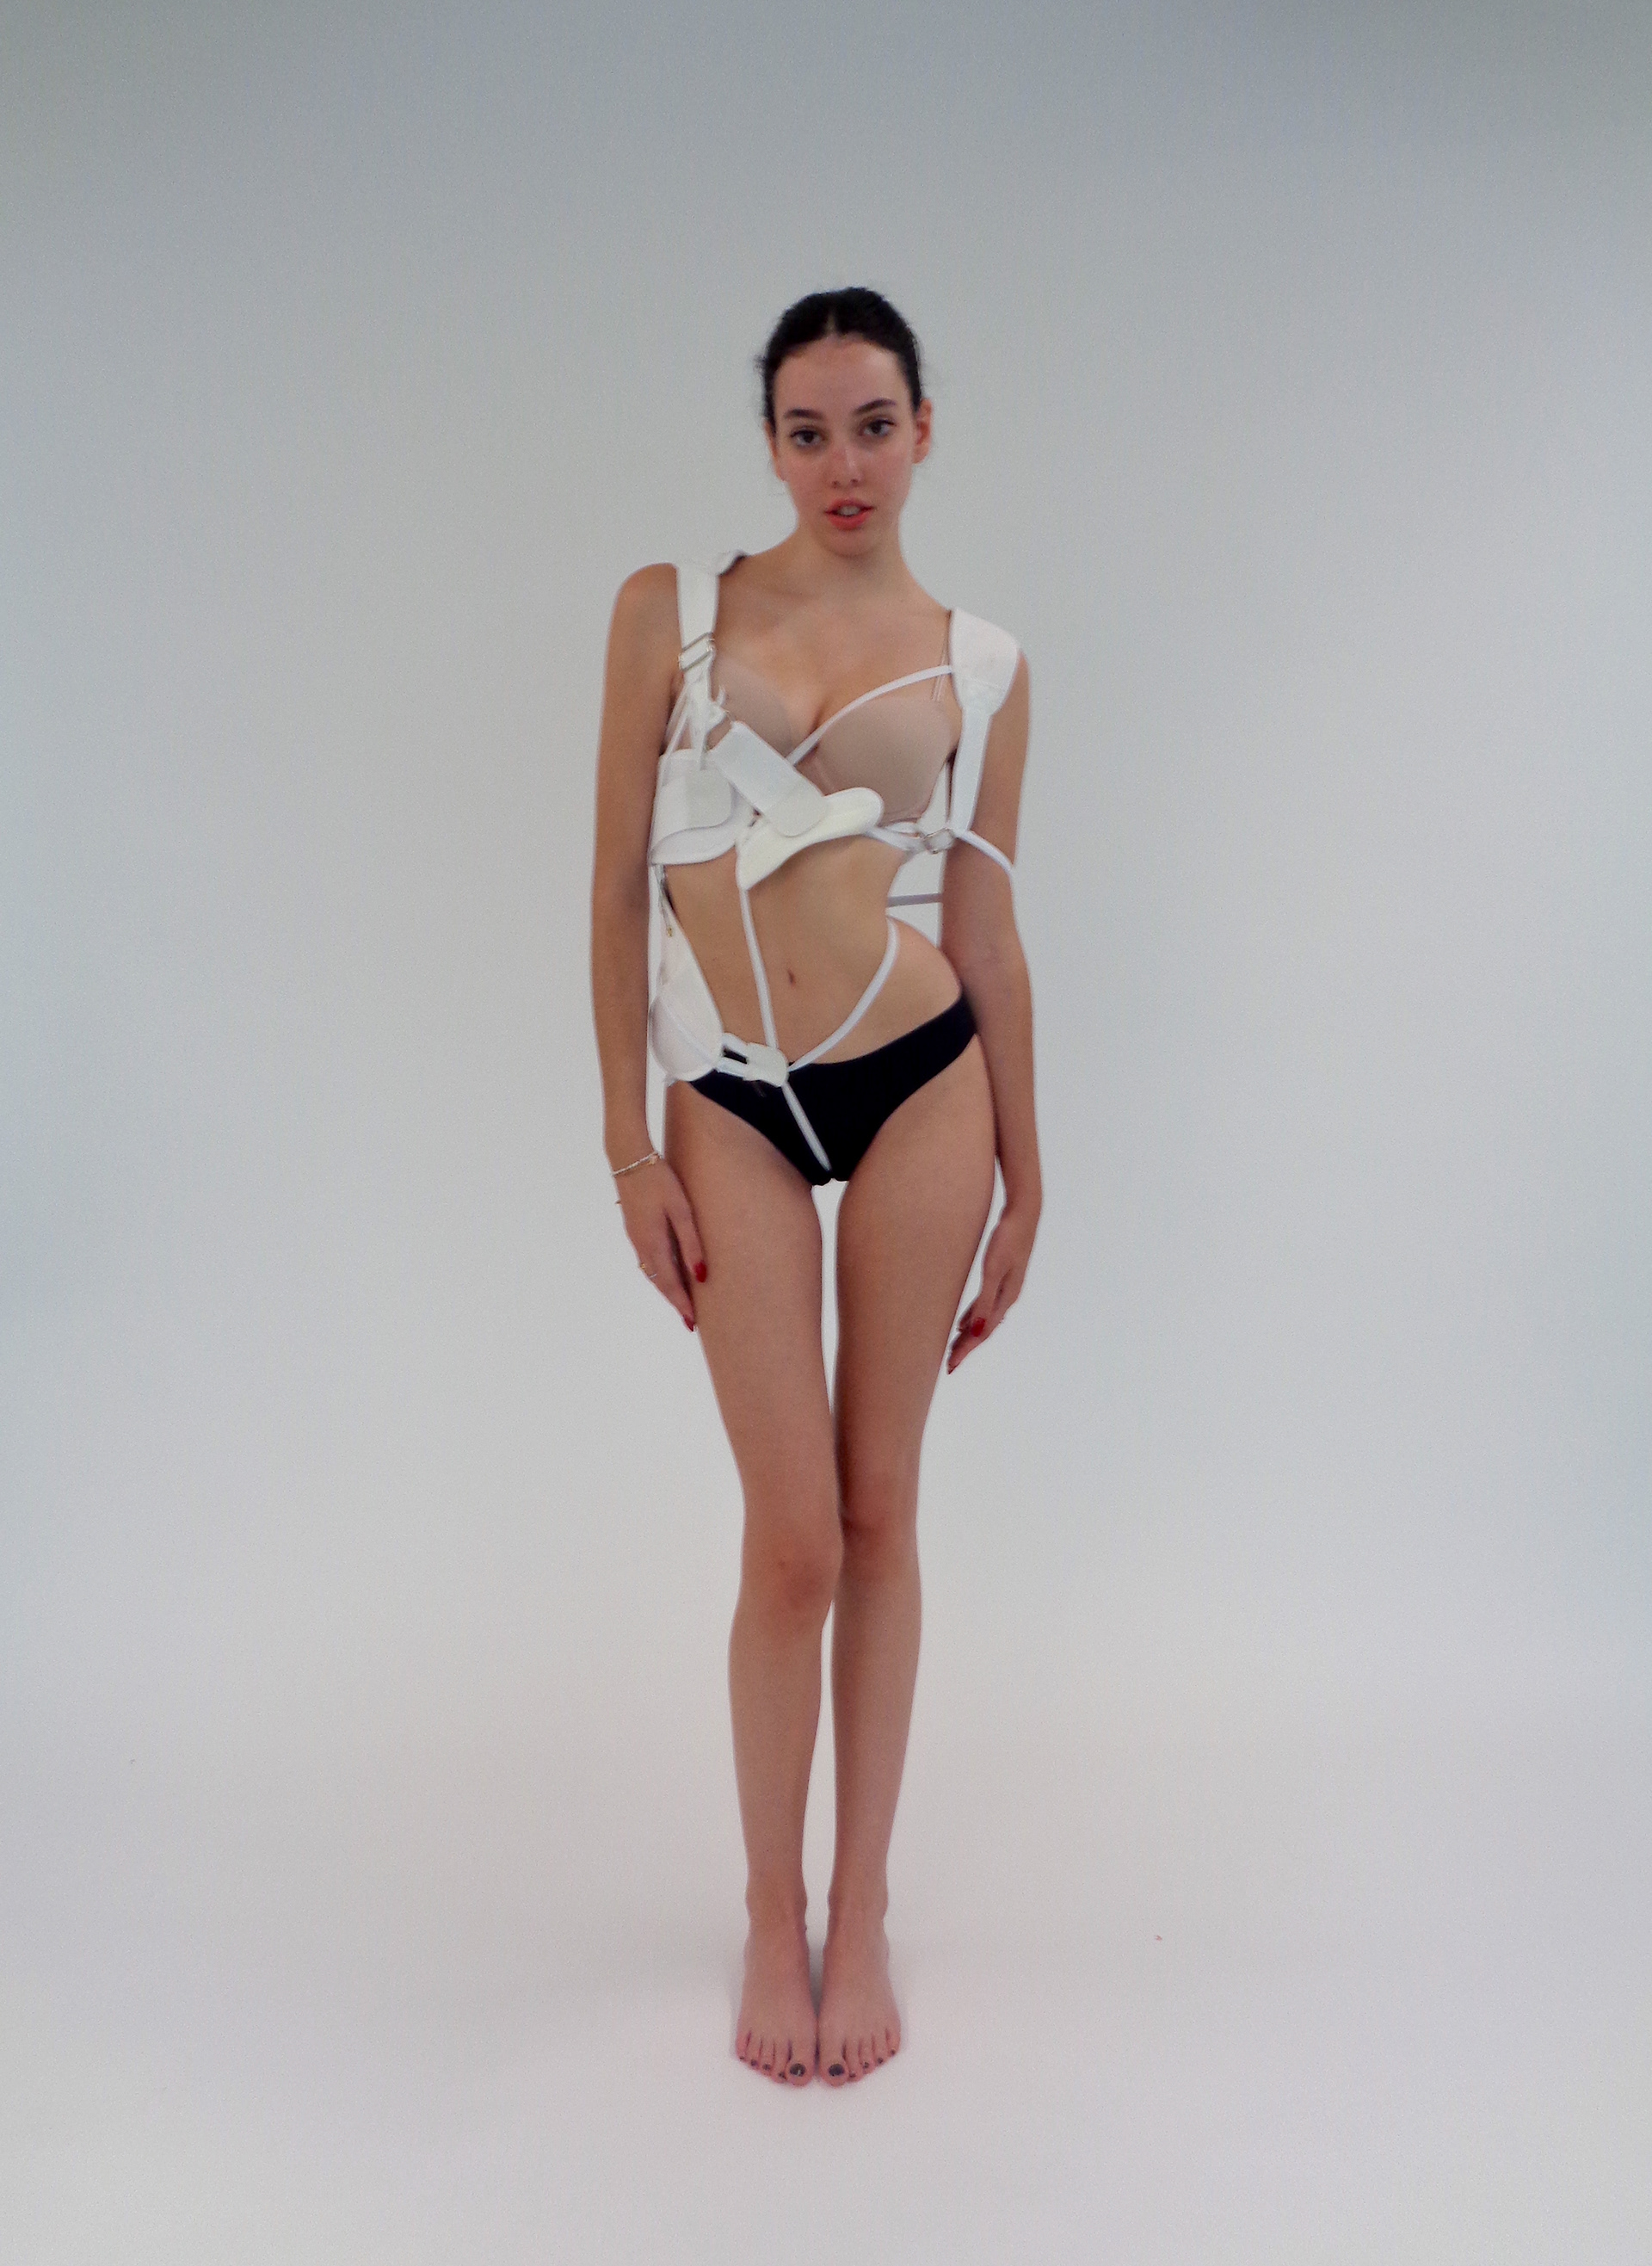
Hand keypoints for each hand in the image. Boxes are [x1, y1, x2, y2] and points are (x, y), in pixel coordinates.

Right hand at [617, 1158, 705, 1330]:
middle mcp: (641, 1245)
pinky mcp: (634, 1228)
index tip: (692, 1323)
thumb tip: (701, 1275)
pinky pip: (647, 1259)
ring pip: (651, 1272)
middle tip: (689, 1320)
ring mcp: (635, 1237)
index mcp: (653, 1243)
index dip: (682, 1304)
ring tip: (680, 1301)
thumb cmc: (660, 1180)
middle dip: (674, 1301)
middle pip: (659, 1282)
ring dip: (665, 1288)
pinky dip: (658, 1273)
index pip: (670, 1284)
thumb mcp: (681, 1210)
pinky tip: (666, 1272)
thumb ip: (691, 1243)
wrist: (629, 1158)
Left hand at [946, 1199, 1037, 1372]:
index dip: (967, 1349)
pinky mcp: (1001, 1277)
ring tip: (954, 1348)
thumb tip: (977, 1332)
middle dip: (967, 1347)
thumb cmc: (1008, 1238)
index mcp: (1006, 1299)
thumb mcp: (993, 1270)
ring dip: (969, 1334)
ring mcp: (1005, 1288)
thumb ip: (985, 1301)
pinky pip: (985, 1305)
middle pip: (984, 1330)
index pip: (983, 1333)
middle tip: (950, 1365)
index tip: (951, 1365)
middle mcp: (1007, 1297)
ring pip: (984, 1319)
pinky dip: (973, 1317)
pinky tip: (963, 1322)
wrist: (1024, 1213)